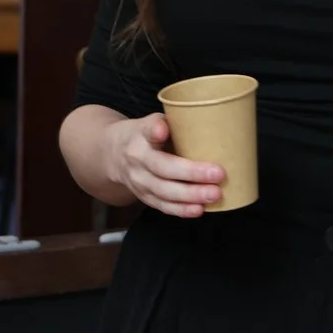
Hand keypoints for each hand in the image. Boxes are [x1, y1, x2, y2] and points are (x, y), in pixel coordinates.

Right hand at [105, 114, 222, 219]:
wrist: (114, 155)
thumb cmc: (145, 135)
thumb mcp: (152, 122)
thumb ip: (171, 123)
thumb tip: (200, 122)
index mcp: (140, 135)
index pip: (147, 131)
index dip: (156, 131)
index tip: (163, 130)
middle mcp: (137, 159)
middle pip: (162, 168)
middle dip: (191, 173)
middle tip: (218, 174)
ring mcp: (139, 182)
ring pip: (164, 192)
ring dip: (191, 195)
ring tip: (215, 194)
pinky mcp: (145, 197)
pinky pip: (163, 206)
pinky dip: (182, 210)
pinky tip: (199, 209)